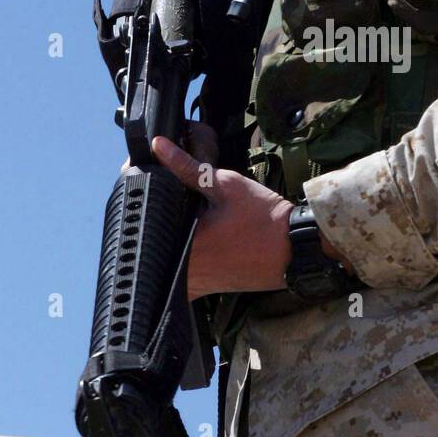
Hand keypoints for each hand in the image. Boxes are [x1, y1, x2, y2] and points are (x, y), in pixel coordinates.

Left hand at [150, 133, 293, 296]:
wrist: (294, 249)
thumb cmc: (264, 218)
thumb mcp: (226, 185)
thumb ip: (187, 167)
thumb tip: (160, 146)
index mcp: (184, 244)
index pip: (145, 218)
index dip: (143, 197)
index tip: (151, 183)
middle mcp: (182, 270)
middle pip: (148, 242)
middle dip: (153, 218)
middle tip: (168, 198)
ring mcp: (191, 284)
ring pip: (159, 261)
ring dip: (161, 240)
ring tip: (177, 218)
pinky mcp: (201, 290)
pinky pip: (175, 277)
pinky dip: (176, 258)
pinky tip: (189, 240)